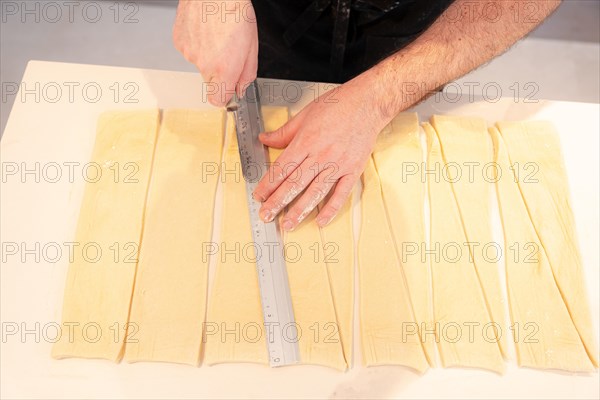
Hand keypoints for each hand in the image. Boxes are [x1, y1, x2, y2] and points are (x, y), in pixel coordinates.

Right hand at [173, 0, 257, 105]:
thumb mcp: (251, 47)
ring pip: (200, 64)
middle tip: (227, 51)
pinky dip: (197, 44)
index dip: (224, 94)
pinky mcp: (179, 42)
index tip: (229, 87)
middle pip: (210, 81)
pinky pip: (189, 51)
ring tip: (216, 36)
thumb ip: (246, 75)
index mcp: (225, 68)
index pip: (217, 100)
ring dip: (208, 56)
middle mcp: (204, 64)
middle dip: (219, 71)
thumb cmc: (234, 12)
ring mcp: (189, 53)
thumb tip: (240, 89)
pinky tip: (205, 31)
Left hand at [253, 76, 390, 229]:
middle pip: (295, 183)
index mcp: (306, 141)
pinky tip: (321, 221)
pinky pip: (341, 193)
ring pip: (315, 192)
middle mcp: (320, 155)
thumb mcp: (304, 115)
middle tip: (266, 215)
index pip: (282, 168)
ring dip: (300, 210)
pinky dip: (331, 209)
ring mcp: (337, 164)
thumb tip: (264, 139)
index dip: (268, 184)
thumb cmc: (338, 105)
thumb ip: (284, 132)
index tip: (259, 196)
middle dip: (278, 202)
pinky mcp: (353, 170)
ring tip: (288, 223)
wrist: (368, 103)